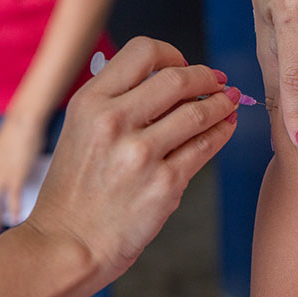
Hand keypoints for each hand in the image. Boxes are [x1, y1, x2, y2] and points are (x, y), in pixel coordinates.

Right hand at [24, 37, 238, 282]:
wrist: (67, 245)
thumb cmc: (75, 190)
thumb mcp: (79, 131)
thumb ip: (117, 102)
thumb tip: (171, 79)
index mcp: (90, 102)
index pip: (143, 52)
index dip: (173, 54)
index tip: (184, 64)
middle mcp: (113, 121)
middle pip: (178, 78)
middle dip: (207, 77)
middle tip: (219, 81)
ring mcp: (140, 153)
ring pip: (199, 113)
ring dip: (222, 103)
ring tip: (230, 101)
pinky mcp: (164, 183)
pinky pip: (205, 147)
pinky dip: (222, 132)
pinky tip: (226, 127)